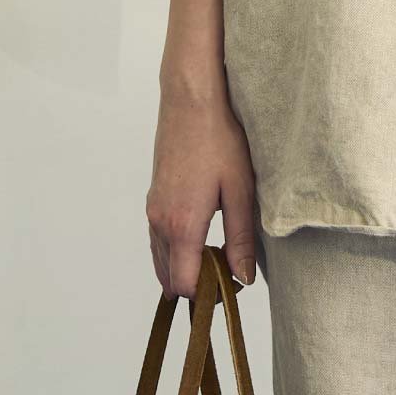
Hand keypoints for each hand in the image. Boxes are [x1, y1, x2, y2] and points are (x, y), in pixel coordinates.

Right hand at [148, 80, 258, 294]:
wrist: (191, 100)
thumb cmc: (220, 140)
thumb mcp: (241, 191)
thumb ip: (241, 239)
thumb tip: (243, 278)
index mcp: (182, 225)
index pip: (185, 284)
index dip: (208, 294)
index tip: (233, 287)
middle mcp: (159, 222)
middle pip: (168, 278)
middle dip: (196, 286)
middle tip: (228, 277)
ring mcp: (152, 209)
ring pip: (161, 260)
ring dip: (184, 269)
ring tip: (218, 259)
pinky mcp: (153, 198)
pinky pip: (158, 240)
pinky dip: (175, 252)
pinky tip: (200, 240)